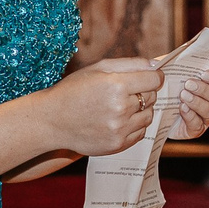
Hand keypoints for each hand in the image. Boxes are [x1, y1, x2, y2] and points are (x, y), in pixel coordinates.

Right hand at [47, 59, 162, 155]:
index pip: (154, 80)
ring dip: (141, 110)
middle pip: (152, 97)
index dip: (155, 76)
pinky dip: (134, 126)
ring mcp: (120, 128)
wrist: (52, 120)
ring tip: (121, 106)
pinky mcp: (118, 144)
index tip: (150, 77)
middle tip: (126, 91)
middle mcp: (121, 108)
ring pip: (149, 115)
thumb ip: (130, 64)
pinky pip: (140, 132)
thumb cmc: (74, 90)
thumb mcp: (98, 68)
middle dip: (144, 92)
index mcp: (117, 85)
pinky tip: (118, 120)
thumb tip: (156, 65)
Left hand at [156, 61, 208, 139]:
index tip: (205, 74)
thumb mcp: (167, 71)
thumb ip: (163, 64)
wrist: (156, 109)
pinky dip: (190, 116)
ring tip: (183, 95)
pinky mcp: (196, 129)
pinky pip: (197, 125)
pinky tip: (182, 108)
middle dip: (204, 89)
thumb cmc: (168, 86)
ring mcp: (207, 116)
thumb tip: (153, 62)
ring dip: (197, 102)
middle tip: (189, 84)